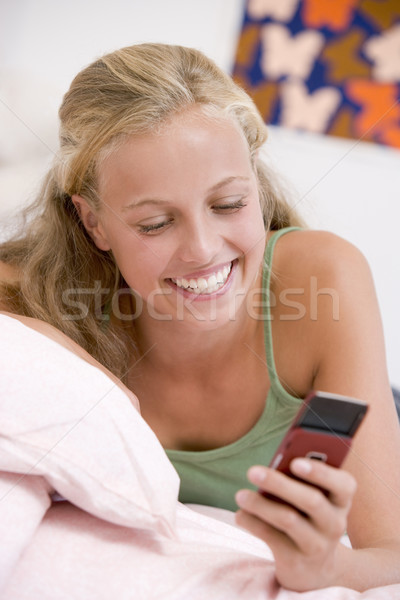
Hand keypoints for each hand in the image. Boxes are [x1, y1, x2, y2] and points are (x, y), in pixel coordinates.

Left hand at [235, 458, 356, 590]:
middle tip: (253, 471)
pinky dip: (253, 523)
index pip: (344, 484)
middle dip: (280, 484)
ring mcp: (317, 545)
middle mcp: (335, 523)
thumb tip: (272, 468)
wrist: (315, 569)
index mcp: (341, 500)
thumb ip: (300, 481)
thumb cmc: (308, 517)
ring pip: (289, 520)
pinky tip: (240, 514)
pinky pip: (272, 538)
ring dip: (261, 505)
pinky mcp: (296, 561)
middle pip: (312, 500)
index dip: (321, 472)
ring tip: (240, 495)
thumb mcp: (314, 498)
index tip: (295, 462)